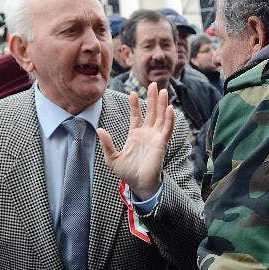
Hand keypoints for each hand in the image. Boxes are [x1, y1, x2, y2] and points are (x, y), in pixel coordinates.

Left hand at [98, 83, 173, 200]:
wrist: (139, 185)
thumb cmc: (127, 173)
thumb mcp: (112, 158)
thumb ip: (107, 144)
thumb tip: (99, 129)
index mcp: (135, 135)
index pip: (137, 115)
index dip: (135, 104)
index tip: (133, 93)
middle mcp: (147, 134)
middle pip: (151, 112)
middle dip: (153, 98)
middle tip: (153, 84)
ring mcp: (156, 138)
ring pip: (161, 117)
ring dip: (162, 104)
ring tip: (163, 91)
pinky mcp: (162, 144)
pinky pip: (167, 129)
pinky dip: (169, 119)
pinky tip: (169, 109)